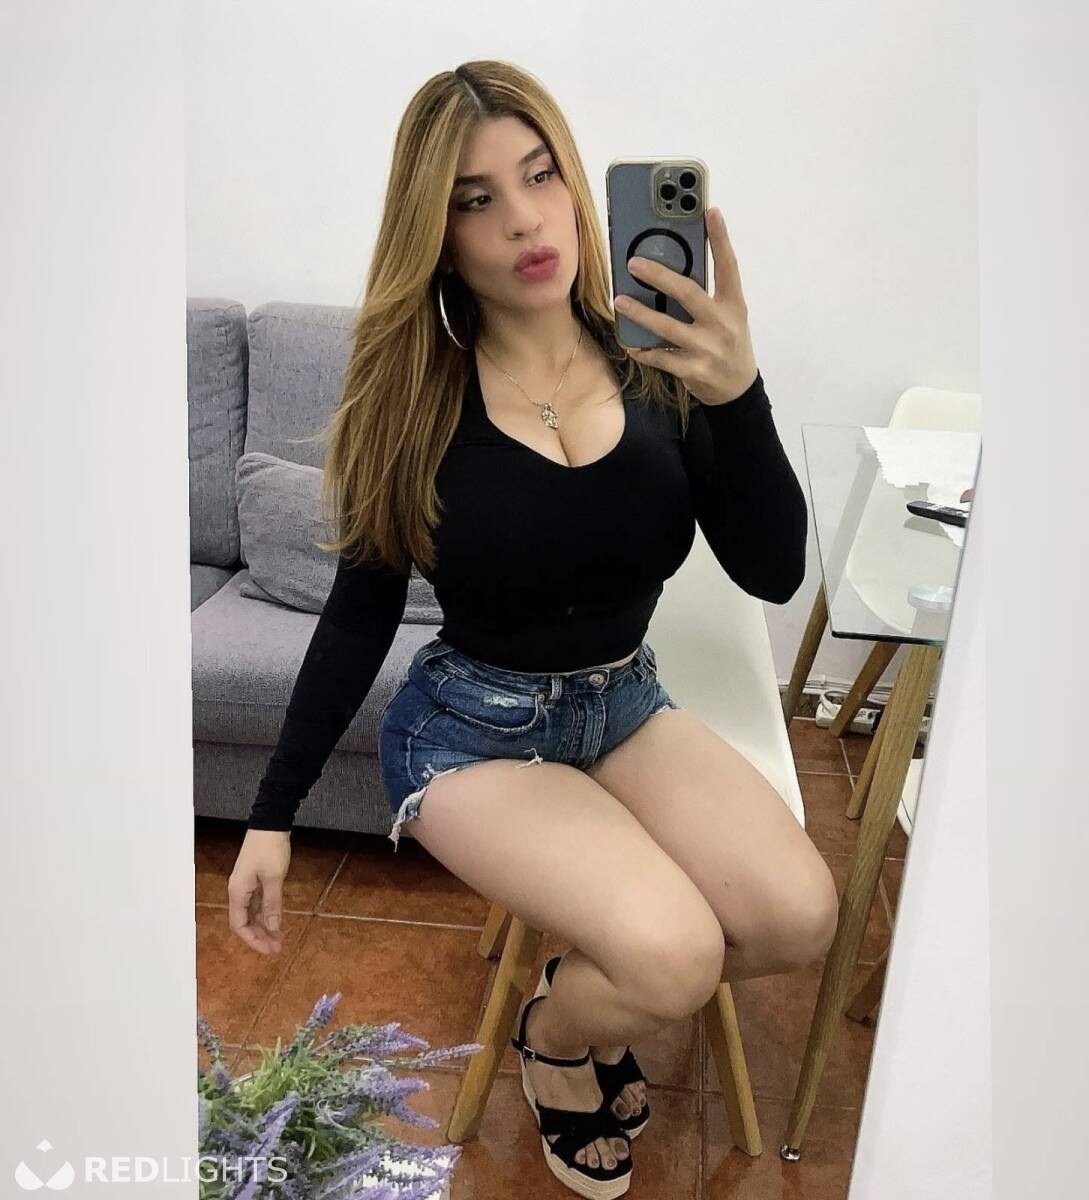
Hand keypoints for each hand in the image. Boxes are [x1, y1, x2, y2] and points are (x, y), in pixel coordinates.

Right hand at [228, 829, 290, 954]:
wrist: (270, 823)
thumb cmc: (270, 848)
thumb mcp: (274, 877)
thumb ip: (272, 904)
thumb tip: (273, 927)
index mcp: (238, 892)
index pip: (239, 925)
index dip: (253, 940)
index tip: (269, 950)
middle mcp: (238, 891)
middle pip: (245, 921)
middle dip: (260, 936)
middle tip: (278, 947)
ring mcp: (247, 885)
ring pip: (252, 913)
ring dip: (265, 926)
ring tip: (280, 939)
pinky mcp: (255, 879)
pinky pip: (258, 903)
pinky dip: (267, 913)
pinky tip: (278, 921)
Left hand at [613, 206, 757, 405]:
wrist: (737, 388)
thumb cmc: (727, 343)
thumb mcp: (728, 316)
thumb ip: (707, 296)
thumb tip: (670, 271)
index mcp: (734, 305)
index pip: (728, 266)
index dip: (720, 238)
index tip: (710, 211)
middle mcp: (722, 324)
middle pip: (688, 293)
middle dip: (659, 276)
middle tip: (634, 263)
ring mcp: (708, 348)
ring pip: (667, 327)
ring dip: (641, 314)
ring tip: (620, 301)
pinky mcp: (694, 370)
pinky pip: (661, 358)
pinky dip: (644, 350)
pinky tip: (631, 343)